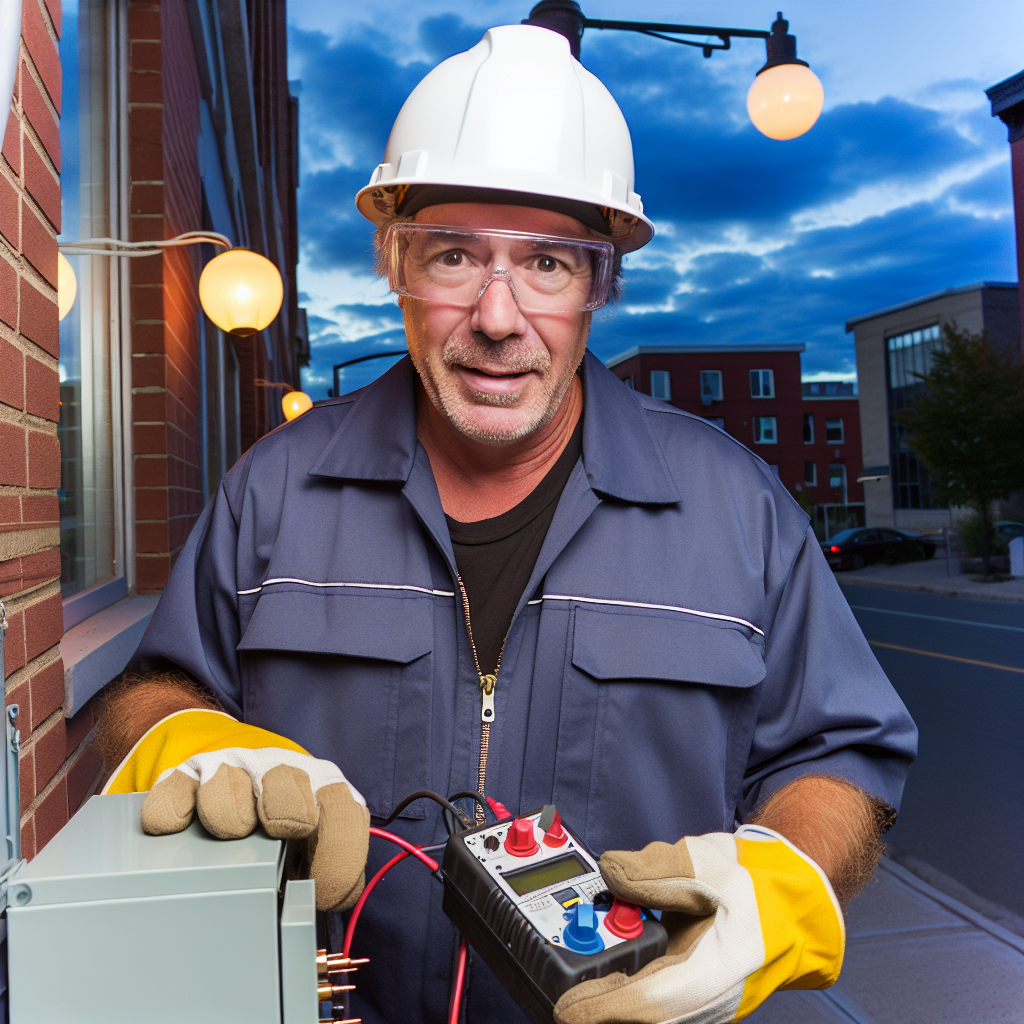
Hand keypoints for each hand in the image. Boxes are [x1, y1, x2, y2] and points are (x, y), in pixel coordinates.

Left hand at [554, 825, 843, 1023]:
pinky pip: (650, 1000)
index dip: (602, 1009)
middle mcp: (707, 998)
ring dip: (609, 997)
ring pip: (645, 1012)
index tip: (566, 1007)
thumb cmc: (762, 885)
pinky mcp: (690, 992)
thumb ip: (656, 866)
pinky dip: (621, 989)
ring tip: (574, 981)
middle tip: (558, 989)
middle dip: (596, 1005)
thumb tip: (610, 870)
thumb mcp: (710, 863)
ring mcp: (699, 1000)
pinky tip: (599, 972)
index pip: (648, 1004)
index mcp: (717, 970)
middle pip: (640, 1015)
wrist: (797, 902)